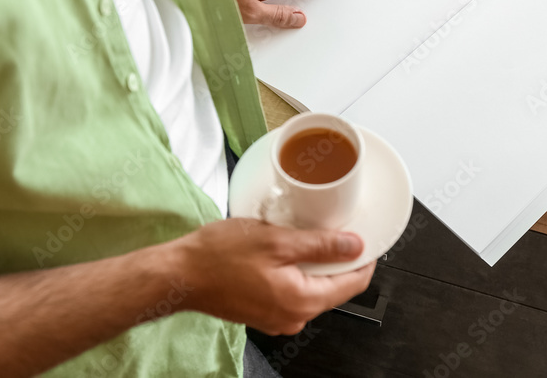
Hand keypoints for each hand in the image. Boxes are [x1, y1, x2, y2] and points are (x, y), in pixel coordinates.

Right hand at [173, 218, 374, 334]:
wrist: (179, 274)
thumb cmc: (219, 257)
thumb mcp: (277, 240)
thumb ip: (320, 245)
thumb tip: (355, 247)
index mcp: (301, 301)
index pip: (353, 284)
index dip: (365, 258)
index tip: (366, 237)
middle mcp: (293, 317)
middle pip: (334, 287)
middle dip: (338, 259)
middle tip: (334, 228)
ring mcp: (277, 318)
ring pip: (313, 288)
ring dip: (314, 263)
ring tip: (305, 235)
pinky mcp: (264, 312)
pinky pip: (293, 291)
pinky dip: (295, 271)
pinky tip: (285, 251)